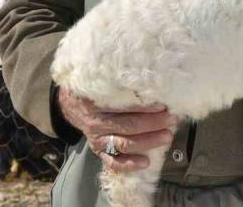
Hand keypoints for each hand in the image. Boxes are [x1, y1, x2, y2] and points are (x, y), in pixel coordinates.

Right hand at [56, 87, 177, 172]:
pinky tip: (145, 162)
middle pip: (129, 125)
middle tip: (171, 119)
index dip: (145, 107)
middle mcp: (97, 123)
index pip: (124, 107)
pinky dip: (129, 164)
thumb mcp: (100, 81)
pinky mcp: (99, 150)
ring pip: (124, 144)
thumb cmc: (92, 90)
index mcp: (97, 103)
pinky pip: (113, 161)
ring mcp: (98, 139)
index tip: (163, 104)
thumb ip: (119, 83)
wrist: (71, 104)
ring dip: (148, 141)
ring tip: (166, 136)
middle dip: (153, 123)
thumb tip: (148, 78)